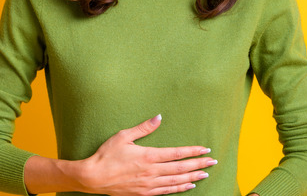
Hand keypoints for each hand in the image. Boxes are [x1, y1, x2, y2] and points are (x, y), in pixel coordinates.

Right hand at [76, 114, 216, 194]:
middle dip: (198, 165)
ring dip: (192, 177)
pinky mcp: (144, 193)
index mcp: (148, 156)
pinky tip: (188, 186)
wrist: (93, 177)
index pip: (177, 154)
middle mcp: (152, 171)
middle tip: (213, 162)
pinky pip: (166, 191)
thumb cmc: (106, 155)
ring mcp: (148, 184)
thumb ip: (143, 128)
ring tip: (205, 175)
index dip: (193, 152)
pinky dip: (179, 189)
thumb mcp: (123, 136)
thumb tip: (158, 117)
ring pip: (176, 181)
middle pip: (181, 168)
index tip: (205, 150)